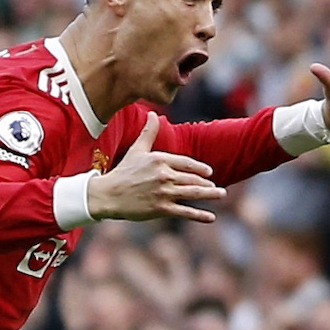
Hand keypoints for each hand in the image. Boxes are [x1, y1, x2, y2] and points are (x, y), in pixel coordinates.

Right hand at [87, 112, 226, 221]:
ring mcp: (163, 193)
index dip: (200, 168)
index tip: (209, 172)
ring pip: (193, 193)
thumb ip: (149, 132)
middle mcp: (164, 175)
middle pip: (193, 179)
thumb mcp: (137, 150)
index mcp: (160, 160)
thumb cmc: (123, 172)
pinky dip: (199, 215)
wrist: (108, 195)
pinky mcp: (161, 209)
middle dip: (207, 184)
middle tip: (218, 188)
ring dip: (210, 195)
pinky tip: (211, 217)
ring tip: (221, 194)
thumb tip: (153, 113)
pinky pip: (185, 211)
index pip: (187, 163)